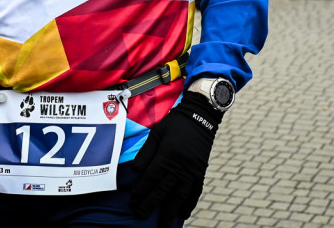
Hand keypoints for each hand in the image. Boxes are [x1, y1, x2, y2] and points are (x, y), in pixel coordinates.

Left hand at [130, 91, 222, 226]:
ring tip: (163, 224)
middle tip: (140, 216)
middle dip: (151, 205)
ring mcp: (192, 171)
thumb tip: (135, 171)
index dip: (141, 191)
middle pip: (163, 190)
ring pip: (180, 196)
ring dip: (170, 211)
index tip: (132, 202)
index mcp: (167, 155)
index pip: (151, 178)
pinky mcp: (200, 172)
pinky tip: (182, 214)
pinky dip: (189, 204)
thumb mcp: (156, 133)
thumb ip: (145, 153)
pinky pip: (195, 192)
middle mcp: (180, 166)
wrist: (200, 117)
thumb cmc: (174, 124)